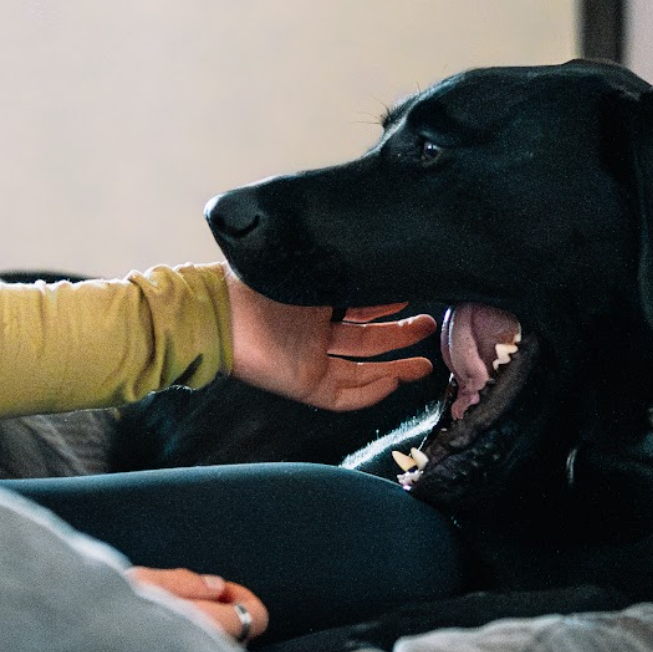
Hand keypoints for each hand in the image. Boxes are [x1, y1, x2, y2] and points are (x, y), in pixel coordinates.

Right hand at [131, 565, 269, 645]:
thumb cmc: (101, 620)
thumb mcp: (138, 582)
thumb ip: (183, 582)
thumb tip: (216, 586)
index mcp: (204, 627)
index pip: (255, 618)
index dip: (239, 597)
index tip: (213, 589)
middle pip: (234, 636)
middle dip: (214, 614)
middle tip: (174, 604)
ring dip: (197, 636)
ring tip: (153, 626)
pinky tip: (149, 649)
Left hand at [224, 278, 434, 411]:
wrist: (223, 314)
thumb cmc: (259, 283)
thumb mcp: (309, 268)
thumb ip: (340, 269)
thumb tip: (375, 255)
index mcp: (314, 303)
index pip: (359, 308)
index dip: (385, 304)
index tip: (410, 293)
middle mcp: (315, 333)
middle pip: (367, 341)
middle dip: (400, 336)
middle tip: (429, 327)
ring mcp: (311, 361)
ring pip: (362, 370)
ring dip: (394, 368)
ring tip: (425, 362)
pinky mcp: (305, 385)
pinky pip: (344, 396)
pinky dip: (370, 392)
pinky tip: (393, 381)